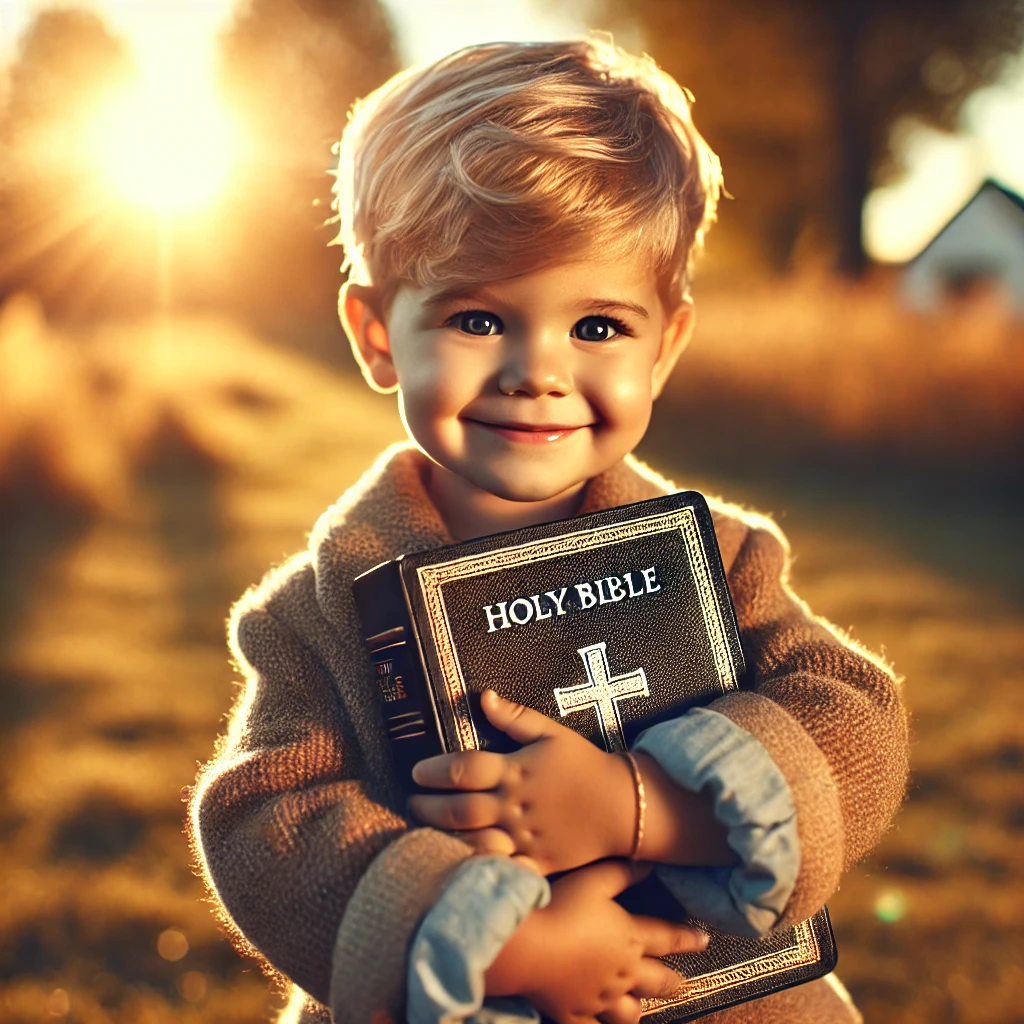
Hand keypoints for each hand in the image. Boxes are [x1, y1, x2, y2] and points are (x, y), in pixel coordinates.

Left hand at [410, 690, 635, 873]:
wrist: (622, 805)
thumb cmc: (584, 764)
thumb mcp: (551, 732)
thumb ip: (514, 717)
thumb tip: (482, 697)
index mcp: (515, 770)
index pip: (463, 768)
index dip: (433, 770)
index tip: (415, 772)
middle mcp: (514, 805)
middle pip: (459, 809)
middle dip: (427, 808)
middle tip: (410, 804)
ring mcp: (524, 837)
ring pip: (473, 841)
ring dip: (443, 838)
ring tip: (423, 834)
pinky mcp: (536, 862)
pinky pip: (499, 869)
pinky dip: (476, 868)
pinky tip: (456, 866)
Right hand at [485, 860, 706, 1023]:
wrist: (528, 947)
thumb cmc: (561, 906)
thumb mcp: (594, 881)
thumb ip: (622, 874)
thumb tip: (649, 865)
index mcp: (630, 938)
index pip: (667, 938)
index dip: (687, 939)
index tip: (704, 941)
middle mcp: (623, 973)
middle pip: (657, 981)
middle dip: (672, 982)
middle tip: (683, 983)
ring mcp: (600, 999)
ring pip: (629, 1012)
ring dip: (638, 1008)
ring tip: (641, 1008)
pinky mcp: (576, 1015)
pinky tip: (602, 1020)